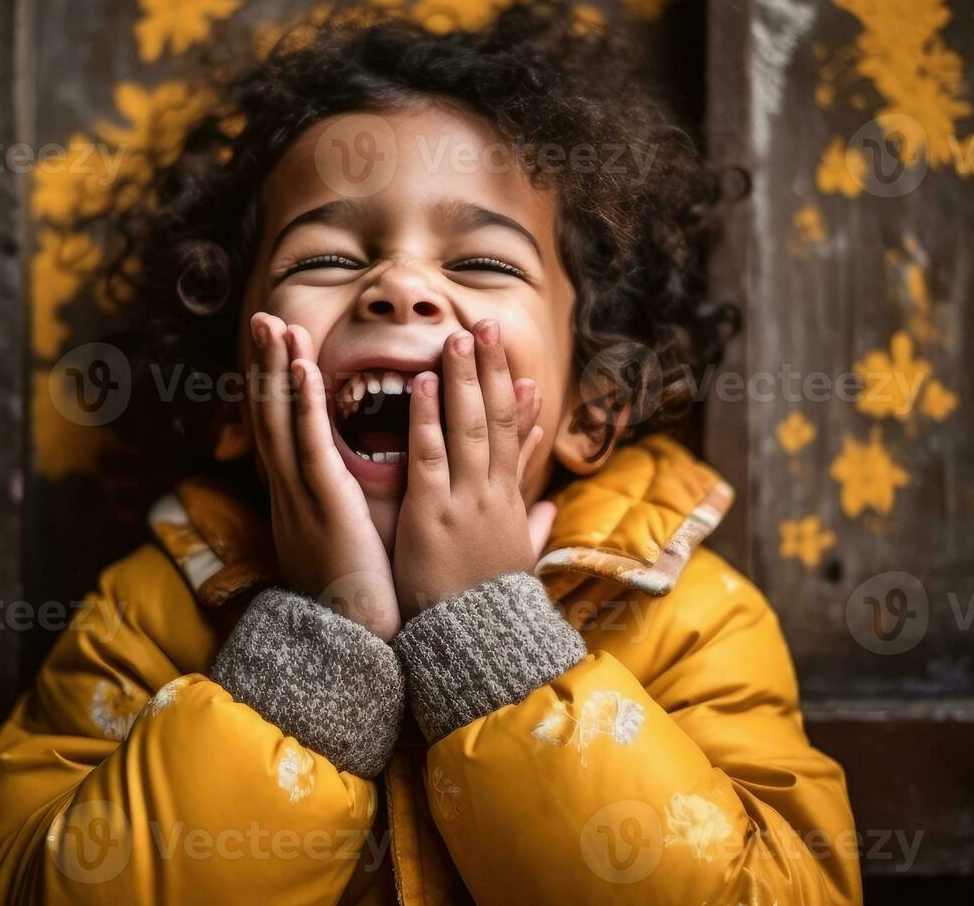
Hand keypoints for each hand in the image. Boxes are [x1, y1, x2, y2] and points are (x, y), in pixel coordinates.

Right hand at [248, 312, 400, 639]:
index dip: (275, 388)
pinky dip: (302, 404)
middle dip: (267, 366)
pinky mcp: (324, 505)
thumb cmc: (359, 600)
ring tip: (277, 326)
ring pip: (281, 421)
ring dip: (277, 370)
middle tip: (265, 318)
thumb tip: (352, 494)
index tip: (278, 349)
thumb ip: (347, 511)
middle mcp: (290, 492)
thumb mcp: (348, 544)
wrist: (353, 644)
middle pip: (271, 416)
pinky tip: (300, 369)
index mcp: (299, 499)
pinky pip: (309, 445)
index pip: (281, 432)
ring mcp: (301, 497)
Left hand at [391, 320, 548, 620]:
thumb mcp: (516, 561)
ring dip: (464, 379)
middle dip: (491, 371)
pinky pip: (429, 455)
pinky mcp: (431, 514)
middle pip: (496, 420)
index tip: (517, 367)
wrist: (473, 648)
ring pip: (468, 428)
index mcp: (509, 504)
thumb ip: (534, 527)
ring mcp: (464, 501)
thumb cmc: (485, 608)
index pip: (516, 440)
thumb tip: (551, 505)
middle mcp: (492, 495)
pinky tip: (422, 383)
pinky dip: (427, 416)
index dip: (515, 399)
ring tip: (458, 337)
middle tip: (486, 326)